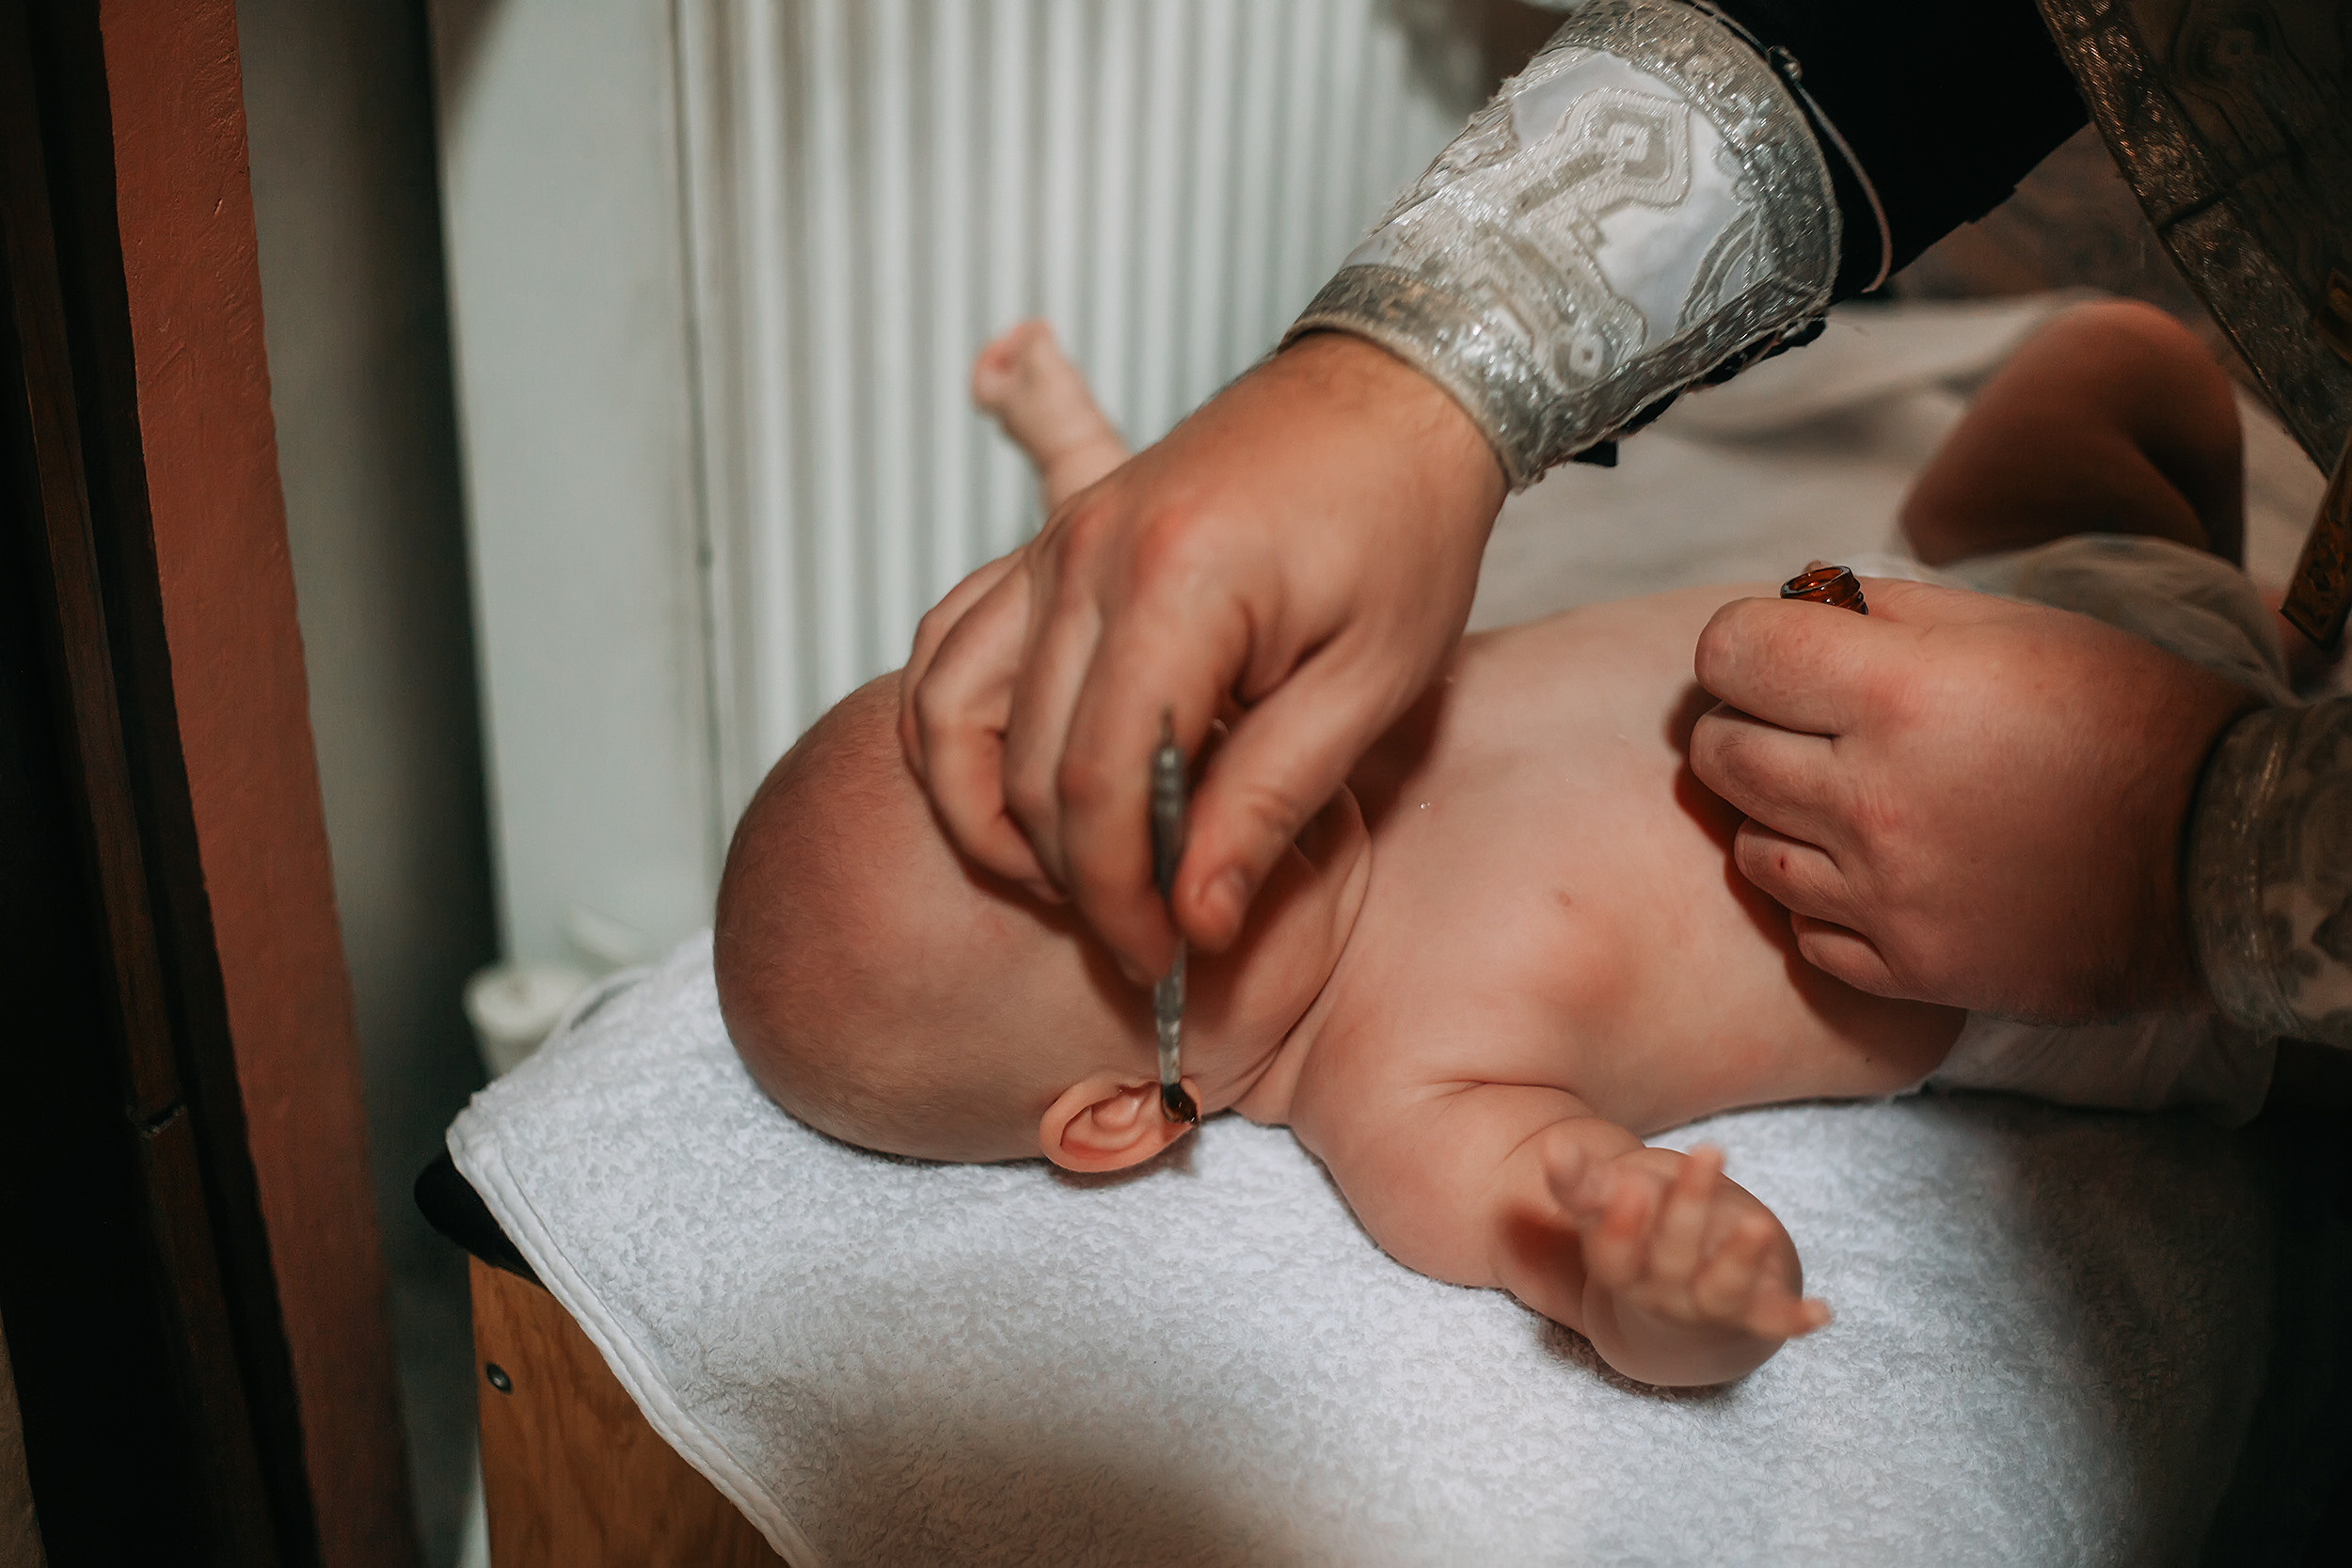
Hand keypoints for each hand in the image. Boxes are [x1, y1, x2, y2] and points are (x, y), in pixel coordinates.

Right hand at [901, 333, 1504, 978]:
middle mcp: (1085, 556)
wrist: (1392, 391)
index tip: (1166, 959)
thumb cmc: (1405, 526)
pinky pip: (951, 647)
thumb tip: (1194, 921)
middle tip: (1143, 938)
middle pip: (1025, 766)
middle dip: (1074, 879)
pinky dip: (957, 732)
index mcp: (1179, 585)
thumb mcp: (1368, 684)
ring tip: (1070, 877)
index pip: (1101, 786)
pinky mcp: (1047, 543)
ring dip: (990, 814)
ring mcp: (1053, 544)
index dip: (1122, 895)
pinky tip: (1019, 789)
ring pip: (950, 711)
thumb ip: (1268, 804)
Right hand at [1550, 1142, 1828, 1345]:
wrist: (1677, 1308)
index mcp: (1620, 1268)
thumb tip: (1555, 1145)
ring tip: (1758, 1225)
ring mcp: (1706, 1310)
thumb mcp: (1609, 1208)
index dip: (1622, 1226)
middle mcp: (1660, 1296)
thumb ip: (1583, 1181)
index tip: (1631, 1187)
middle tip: (1711, 1150)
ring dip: (1739, 1260)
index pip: (1613, 1255)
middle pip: (1672, 1259)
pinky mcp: (1751, 1316)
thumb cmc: (1641, 1236)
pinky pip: (1771, 1321)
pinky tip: (1822, 1311)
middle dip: (1690, 1207)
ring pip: (1720, 1292)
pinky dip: (1796, 1319)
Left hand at [1690, 578, 2259, 1019]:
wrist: (2225, 857)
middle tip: (1800, 723)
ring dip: (1778, 814)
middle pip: (1719, 752)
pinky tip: (1876, 873)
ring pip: (1749, 847)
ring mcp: (1883, 896)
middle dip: (1743, 723)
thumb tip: (1794, 605)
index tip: (1770, 653)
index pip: (1731, 653)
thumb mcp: (2015, 627)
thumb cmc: (2125, 719)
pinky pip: (1804, 930)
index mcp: (1898, 696)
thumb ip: (1887, 612)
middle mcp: (1873, 799)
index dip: (1741, 645)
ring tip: (1846, 799)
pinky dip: (1824, 900)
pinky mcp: (1907, 969)